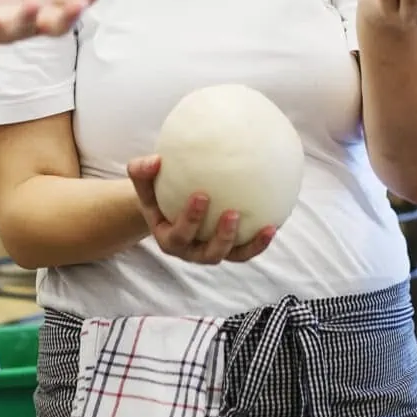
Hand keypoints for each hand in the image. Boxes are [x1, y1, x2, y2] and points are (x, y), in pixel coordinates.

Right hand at [126, 156, 276, 265]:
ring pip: (231, 256)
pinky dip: (260, 242)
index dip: (190, 220)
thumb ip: (142, 172)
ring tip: (266, 228)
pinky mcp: (228, 251)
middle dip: (221, 237)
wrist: (166, 209)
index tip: (202, 195)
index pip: (179, 234)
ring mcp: (210, 253)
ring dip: (249, 245)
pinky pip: (246, 250)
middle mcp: (191, 251)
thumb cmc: (157, 193)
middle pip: (208, 254)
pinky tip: (274, 225)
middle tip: (233, 213)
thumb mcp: (145, 184)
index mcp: (168, 239)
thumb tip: (155, 160)